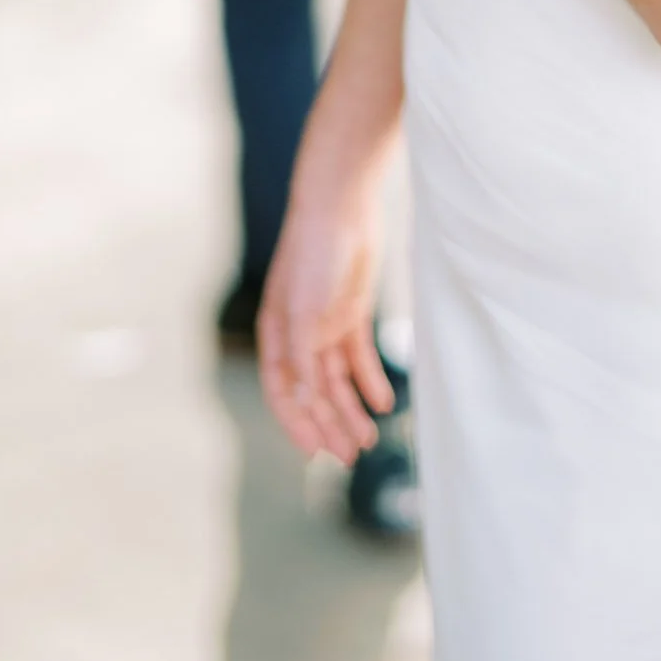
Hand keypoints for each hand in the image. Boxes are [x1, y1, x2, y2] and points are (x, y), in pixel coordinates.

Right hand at [257, 173, 394, 464]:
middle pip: (313, 391)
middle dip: (330, 424)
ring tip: (369, 438)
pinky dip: (370, 379)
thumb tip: (301, 400)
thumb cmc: (313, 252)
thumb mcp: (304, 307)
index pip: (281, 390)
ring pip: (338, 379)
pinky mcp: (352, 311)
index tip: (315, 452)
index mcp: (276, 333)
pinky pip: (359, 356)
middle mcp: (299, 334)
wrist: (342, 204)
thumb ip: (301, 354)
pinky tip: (384, 402)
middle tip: (350, 456)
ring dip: (351, 409)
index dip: (296, 422)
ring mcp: (326, 323)